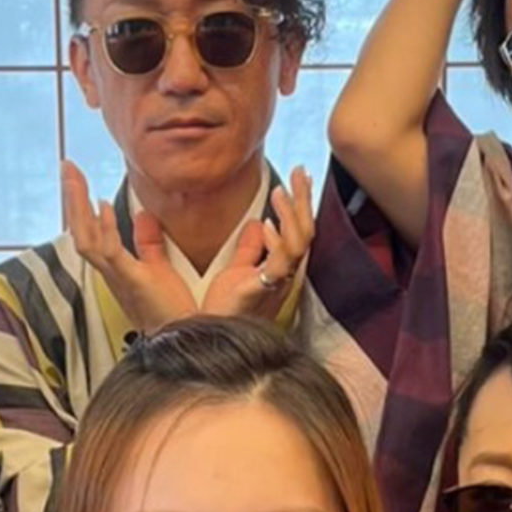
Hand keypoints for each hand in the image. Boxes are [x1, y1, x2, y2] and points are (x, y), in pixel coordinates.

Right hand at [61, 159, 200, 333]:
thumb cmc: (174, 311)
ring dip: (79, 207)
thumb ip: (150, 243)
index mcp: (117, 269)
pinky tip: (103, 208)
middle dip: (73, 199)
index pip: (92, 233)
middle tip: (68, 168)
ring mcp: (118, 278)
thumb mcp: (160, 268)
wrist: (186, 337)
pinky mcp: (131, 283)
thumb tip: (144, 214)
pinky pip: (109, 254)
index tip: (81, 183)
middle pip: (81, 231)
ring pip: (86, 239)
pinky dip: (104, 230)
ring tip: (74, 178)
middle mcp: (111, 273)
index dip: (83, 208)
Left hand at [198, 166, 314, 322]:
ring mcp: (277, 283)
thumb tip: (257, 225)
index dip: (298, 207)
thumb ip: (247, 249)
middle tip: (300, 172)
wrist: (206, 339)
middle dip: (303, 200)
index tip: (290, 184)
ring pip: (300, 241)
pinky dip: (278, 241)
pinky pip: (282, 262)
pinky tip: (268, 224)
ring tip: (283, 189)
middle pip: (304, 231)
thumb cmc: (221, 312)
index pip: (297, 232)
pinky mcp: (264, 290)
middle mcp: (283, 276)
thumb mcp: (235, 271)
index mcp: (277, 270)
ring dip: (294, 212)